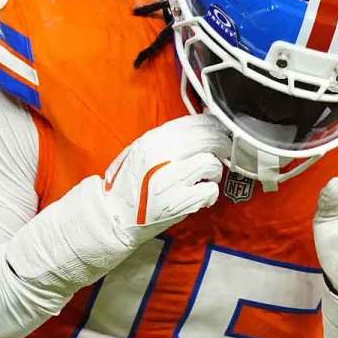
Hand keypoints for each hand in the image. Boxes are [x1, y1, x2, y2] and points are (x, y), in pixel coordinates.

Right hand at [101, 114, 230, 246]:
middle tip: (224, 154)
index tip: (220, 132)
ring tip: (205, 179)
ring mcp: (170, 178)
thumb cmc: (130, 184)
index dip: (215, 126)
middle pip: (209, 139)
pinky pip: (210, 190)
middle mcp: (162, 155)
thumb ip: (171, 138)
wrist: (114, 215)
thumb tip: (203, 123)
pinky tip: (201, 197)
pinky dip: (210, 194)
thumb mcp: (143, 150)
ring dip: (214, 172)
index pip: (196, 122)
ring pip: (212, 163)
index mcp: (154, 139)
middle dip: (222, 146)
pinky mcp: (178, 201)